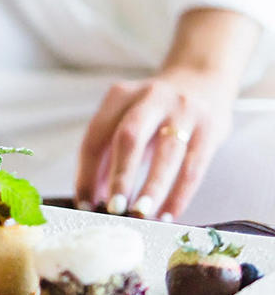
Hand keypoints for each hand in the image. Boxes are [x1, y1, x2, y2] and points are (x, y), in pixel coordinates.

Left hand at [74, 68, 234, 219]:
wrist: (201, 80)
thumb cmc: (154, 111)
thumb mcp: (126, 119)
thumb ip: (107, 153)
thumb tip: (91, 197)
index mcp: (119, 96)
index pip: (95, 137)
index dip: (86, 173)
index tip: (84, 204)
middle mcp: (150, 98)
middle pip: (129, 138)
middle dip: (119, 176)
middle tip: (113, 209)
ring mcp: (182, 111)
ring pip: (166, 153)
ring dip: (152, 187)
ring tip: (141, 215)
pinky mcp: (210, 128)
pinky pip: (194, 166)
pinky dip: (179, 194)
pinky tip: (168, 214)